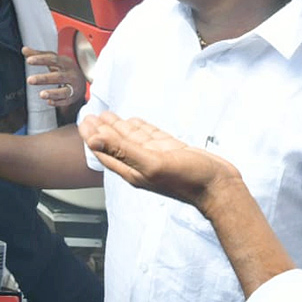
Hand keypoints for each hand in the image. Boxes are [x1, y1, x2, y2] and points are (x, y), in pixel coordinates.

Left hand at [23, 47, 86, 107]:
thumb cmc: (63, 68)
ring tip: (41, 94)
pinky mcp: (72, 98)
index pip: (53, 60)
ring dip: (53, 93)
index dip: (41, 60)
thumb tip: (24, 49)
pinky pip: (66, 101)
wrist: (81, 82)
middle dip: (44, 79)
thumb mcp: (54, 60)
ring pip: (64, 91)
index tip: (28, 60)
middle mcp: (70, 75)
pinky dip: (58, 102)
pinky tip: (49, 102)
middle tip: (29, 80)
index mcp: (65, 63)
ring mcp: (73, 87)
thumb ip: (39, 55)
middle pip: (58, 77)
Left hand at [79, 112, 241, 209]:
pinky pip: (152, 137)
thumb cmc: (188, 179)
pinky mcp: (172, 151)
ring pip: (133, 138)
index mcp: (133, 170)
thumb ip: (123, 150)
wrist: (218, 187)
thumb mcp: (152, 163)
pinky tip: (137, 122)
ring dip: (119, 127)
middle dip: (103, 129)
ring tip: (108, 115)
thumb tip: (95, 140)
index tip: (83, 121)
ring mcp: (158, 157)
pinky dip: (142, 128)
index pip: (106, 151)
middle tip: (91, 114)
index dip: (92, 137)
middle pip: (116, 143)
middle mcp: (143, 163)